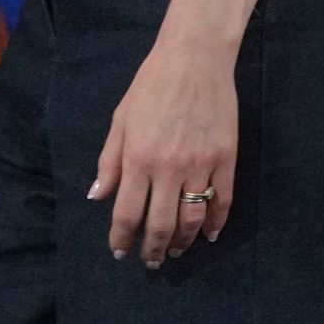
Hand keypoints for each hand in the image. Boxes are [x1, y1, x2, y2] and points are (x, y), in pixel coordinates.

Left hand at [91, 27, 237, 264]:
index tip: (120, 253)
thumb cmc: (150, 87)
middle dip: (153, 249)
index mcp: (138, 158)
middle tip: (150, 262)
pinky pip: (222, 200)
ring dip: (183, 242)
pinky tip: (208, 235)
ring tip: (175, 252)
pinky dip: (216, 223)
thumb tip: (97, 197)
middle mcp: (168, 168)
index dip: (122, 239)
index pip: (128, 212)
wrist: (194, 61)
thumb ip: (109, 162)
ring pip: (193, 218)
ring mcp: (201, 165)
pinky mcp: (226, 160)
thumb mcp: (120, 120)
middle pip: (162, 223)